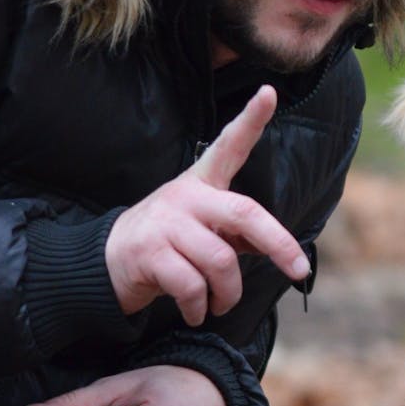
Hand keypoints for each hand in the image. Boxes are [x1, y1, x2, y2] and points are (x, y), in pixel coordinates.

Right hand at [106, 86, 309, 325]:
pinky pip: (192, 287)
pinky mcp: (149, 253)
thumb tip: (278, 250)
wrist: (105, 263)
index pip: (229, 146)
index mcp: (202, 183)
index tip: (269, 93)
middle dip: (279, 244)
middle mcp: (185, 196)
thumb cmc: (168, 244)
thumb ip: (238, 232)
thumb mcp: (203, 229)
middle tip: (299, 270)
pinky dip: (200, 307)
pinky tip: (196, 312)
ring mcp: (166, 223)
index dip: (250, 120)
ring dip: (228, 293)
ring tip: (220, 304)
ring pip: (221, 261)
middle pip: (245, 214)